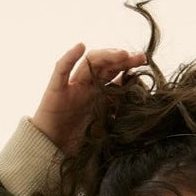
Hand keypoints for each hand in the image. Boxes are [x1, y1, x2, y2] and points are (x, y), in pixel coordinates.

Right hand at [30, 41, 148, 153]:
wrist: (52, 148)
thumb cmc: (76, 138)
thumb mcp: (103, 123)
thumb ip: (116, 109)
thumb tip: (138, 99)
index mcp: (98, 92)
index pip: (114, 73)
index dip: (128, 66)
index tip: (144, 63)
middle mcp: (86, 85)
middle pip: (105, 65)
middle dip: (122, 59)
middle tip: (140, 57)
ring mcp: (71, 85)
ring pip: (88, 64)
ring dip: (105, 56)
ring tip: (122, 54)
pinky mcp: (55, 90)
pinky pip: (61, 71)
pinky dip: (69, 57)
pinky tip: (80, 46)